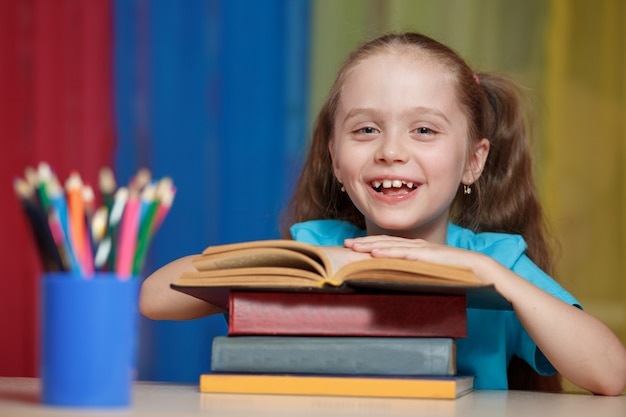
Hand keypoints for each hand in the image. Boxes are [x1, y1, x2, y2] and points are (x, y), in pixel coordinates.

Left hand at [344, 235, 484, 272]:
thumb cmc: (456, 272)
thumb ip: (416, 272)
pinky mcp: (426, 256)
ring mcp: (421, 249)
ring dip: (369, 245)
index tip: (352, 246)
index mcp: (416, 248)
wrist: (479, 269)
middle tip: (345, 244)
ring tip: (353, 247)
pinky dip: (387, 253)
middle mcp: (416, 245)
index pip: (388, 244)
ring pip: (390, 246)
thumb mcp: (431, 271)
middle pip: (384, 242)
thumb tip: (400, 280)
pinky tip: (374, 253)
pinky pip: (403, 254)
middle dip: (363, 242)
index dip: (369, 243)